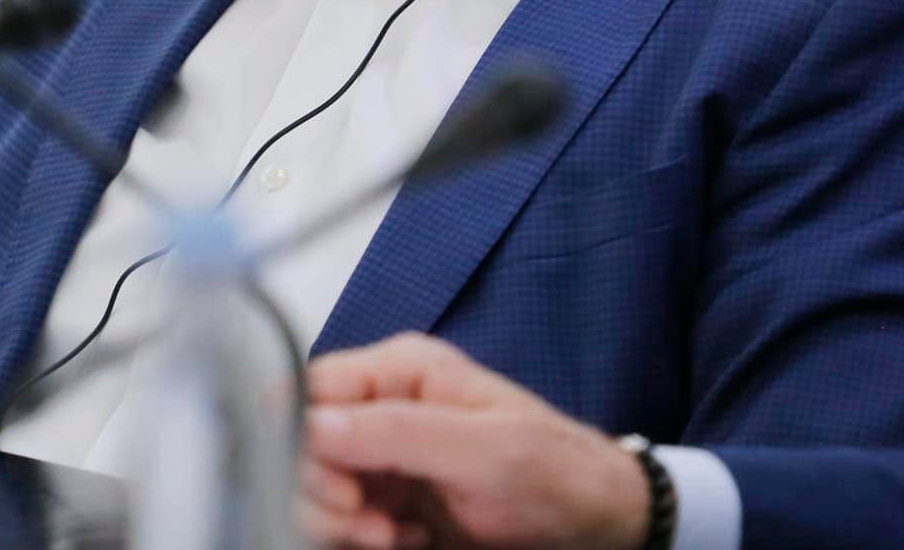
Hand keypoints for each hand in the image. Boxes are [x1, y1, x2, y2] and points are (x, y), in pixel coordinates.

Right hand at [299, 332, 649, 549]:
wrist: (599, 527)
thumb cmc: (557, 475)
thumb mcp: (486, 453)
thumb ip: (399, 434)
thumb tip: (311, 422)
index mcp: (402, 370)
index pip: (311, 388)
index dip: (306, 440)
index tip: (344, 489)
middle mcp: (384, 406)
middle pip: (304, 443)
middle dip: (326, 492)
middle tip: (374, 524)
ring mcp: (386, 456)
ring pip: (316, 487)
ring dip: (343, 524)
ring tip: (395, 537)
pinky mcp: (391, 500)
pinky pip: (344, 520)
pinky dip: (361, 540)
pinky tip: (404, 540)